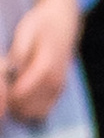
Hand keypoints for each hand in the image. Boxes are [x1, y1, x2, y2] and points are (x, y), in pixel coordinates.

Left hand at [0, 0, 77, 123]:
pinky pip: (42, 111)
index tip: (0, 83)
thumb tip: (9, 69)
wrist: (64, 23)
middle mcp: (55, 82)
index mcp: (45, 67)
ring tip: (10, 89)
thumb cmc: (40, 25)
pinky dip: (28, 108)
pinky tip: (19, 92)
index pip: (19, 94)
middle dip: (9, 102)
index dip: (4, 94)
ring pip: (34, 114)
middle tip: (4, 85)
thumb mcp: (26, 30)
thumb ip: (18, 51)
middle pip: (26, 109)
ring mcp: (58, 89)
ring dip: (19, 108)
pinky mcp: (58, 93)